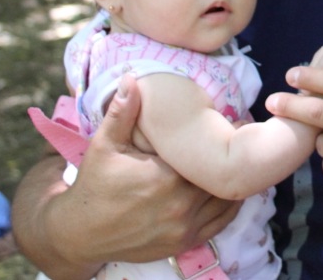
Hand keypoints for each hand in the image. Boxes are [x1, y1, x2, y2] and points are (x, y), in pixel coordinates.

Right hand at [66, 74, 238, 262]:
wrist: (80, 233)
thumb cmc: (94, 185)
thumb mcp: (104, 146)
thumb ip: (121, 113)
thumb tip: (131, 78)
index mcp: (164, 178)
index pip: (207, 156)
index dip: (223, 139)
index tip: (236, 122)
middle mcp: (179, 205)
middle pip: (220, 178)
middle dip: (230, 159)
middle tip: (242, 140)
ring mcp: (184, 228)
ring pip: (226, 201)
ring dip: (233, 182)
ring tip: (240, 161)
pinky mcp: (184, 243)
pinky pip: (220, 223)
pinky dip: (230, 207)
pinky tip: (231, 189)